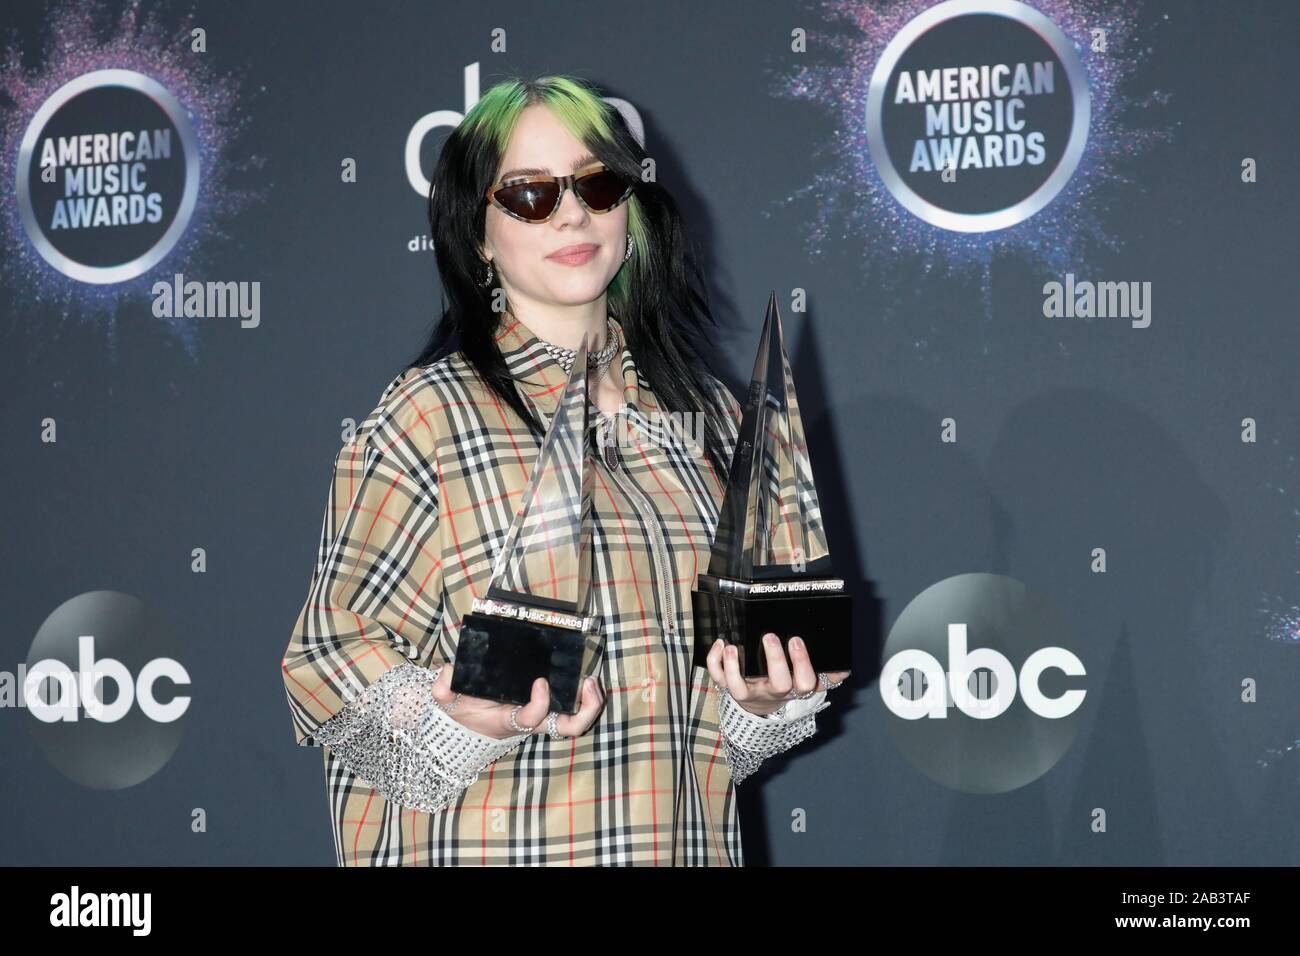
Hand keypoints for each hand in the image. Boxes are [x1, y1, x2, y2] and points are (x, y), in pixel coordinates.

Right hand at [432, 661, 605, 739]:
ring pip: (575, 720)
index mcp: (509, 721)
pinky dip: (582, 695)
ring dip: (590, 701)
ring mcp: (542, 718)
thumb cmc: (462, 710)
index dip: (540, 702)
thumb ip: (443, 688)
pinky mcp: (545, 709)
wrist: (465, 726)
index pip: (531, 717)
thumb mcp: (447, 701)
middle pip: (568, 727)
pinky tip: (583, 676)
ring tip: (591, 679)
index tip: (540, 681)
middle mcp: (531, 721)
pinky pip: (571, 708)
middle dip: (585, 710)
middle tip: (589, 683)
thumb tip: (448, 675)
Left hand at [706, 633, 850, 717]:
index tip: (797, 640)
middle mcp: (773, 691)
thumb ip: (826, 674)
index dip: (802, 664)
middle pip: (779, 684)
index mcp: (794, 688)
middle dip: (776, 659)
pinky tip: (719, 644)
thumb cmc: (785, 684)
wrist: (759, 709)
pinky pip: (718, 679)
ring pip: (740, 688)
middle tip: (771, 636)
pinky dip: (715, 662)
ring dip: (735, 667)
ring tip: (732, 647)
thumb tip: (844, 666)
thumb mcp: (806, 681)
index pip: (806, 683)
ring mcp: (750, 692)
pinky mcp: (729, 688)